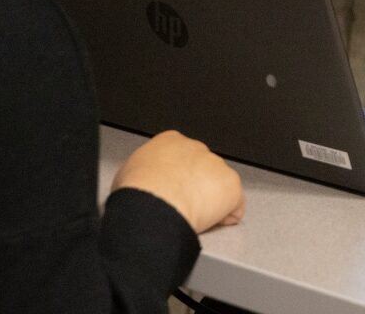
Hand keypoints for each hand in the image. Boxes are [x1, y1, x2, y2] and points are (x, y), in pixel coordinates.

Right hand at [111, 130, 245, 232]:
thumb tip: (141, 183)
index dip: (179, 175)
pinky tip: (216, 222)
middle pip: (203, 168)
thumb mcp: (129, 173)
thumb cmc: (137, 191)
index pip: (181, 155)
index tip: (174, 189)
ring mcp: (216, 165)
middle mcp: (196, 148)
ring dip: (212, 200)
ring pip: (220, 185)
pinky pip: (235, 203)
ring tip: (196, 217)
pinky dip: (229, 214)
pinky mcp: (230, 185)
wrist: (154, 205)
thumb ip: (144, 171)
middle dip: (197, 186)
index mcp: (170, 141)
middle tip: (184, 206)